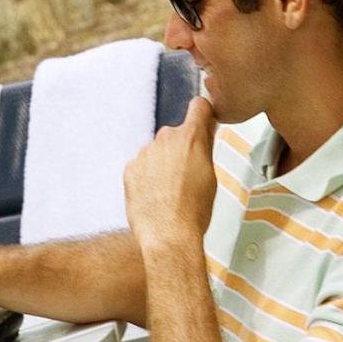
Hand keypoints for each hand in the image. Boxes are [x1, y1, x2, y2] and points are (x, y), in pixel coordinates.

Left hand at [123, 96, 217, 251]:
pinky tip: (156, 195)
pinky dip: (147, 176)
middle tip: (188, 174)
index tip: (203, 120)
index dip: (203, 114)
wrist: (168, 234)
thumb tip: (205, 136)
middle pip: (176, 134)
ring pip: (157, 151)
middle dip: (181, 149)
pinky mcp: (130, 168)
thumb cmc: (193, 211)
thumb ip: (205, 149)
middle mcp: (165, 139)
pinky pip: (142, 166)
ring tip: (171, 190)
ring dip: (163, 163)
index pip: (199, 106)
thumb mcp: (212, 175)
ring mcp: (145, 153)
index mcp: (191, 138)